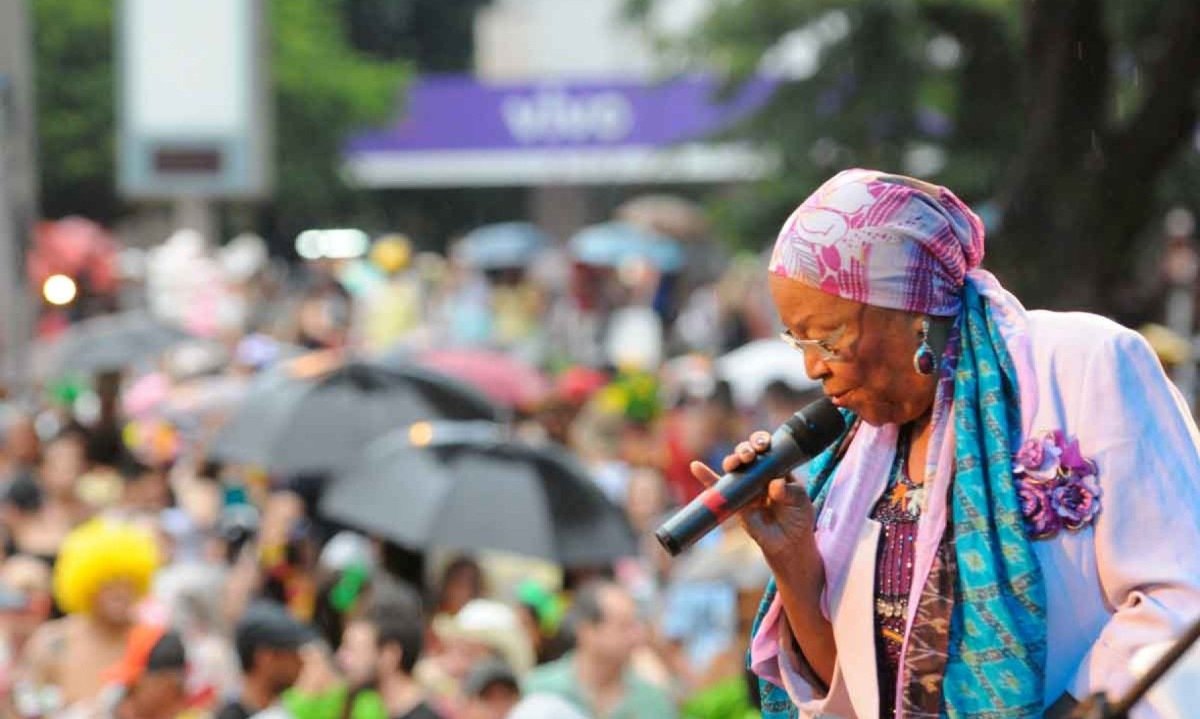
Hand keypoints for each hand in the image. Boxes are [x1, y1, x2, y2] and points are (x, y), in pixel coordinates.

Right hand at [689, 431, 818, 565]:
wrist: (789, 543)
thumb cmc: (798, 517)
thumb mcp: (800, 501)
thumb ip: (788, 491)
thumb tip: (774, 484)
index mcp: (777, 467)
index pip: (767, 448)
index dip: (762, 441)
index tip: (763, 445)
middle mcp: (759, 473)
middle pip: (747, 453)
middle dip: (745, 449)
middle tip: (749, 455)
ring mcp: (746, 486)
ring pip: (733, 467)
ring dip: (731, 460)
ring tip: (734, 464)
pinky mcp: (735, 501)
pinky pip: (718, 488)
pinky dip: (706, 477)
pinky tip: (697, 466)